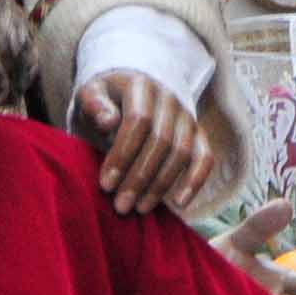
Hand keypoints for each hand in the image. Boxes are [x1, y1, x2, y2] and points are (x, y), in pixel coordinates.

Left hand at [73, 71, 215, 215]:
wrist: (129, 91)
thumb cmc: (105, 100)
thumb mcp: (90, 95)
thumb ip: (94, 104)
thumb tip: (108, 122)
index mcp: (141, 86)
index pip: (138, 120)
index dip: (122, 154)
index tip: (106, 184)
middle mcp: (169, 99)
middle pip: (161, 140)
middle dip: (139, 177)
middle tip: (121, 205)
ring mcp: (187, 116)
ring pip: (182, 152)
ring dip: (161, 184)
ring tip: (140, 208)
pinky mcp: (198, 133)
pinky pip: (205, 157)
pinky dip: (195, 181)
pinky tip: (180, 204)